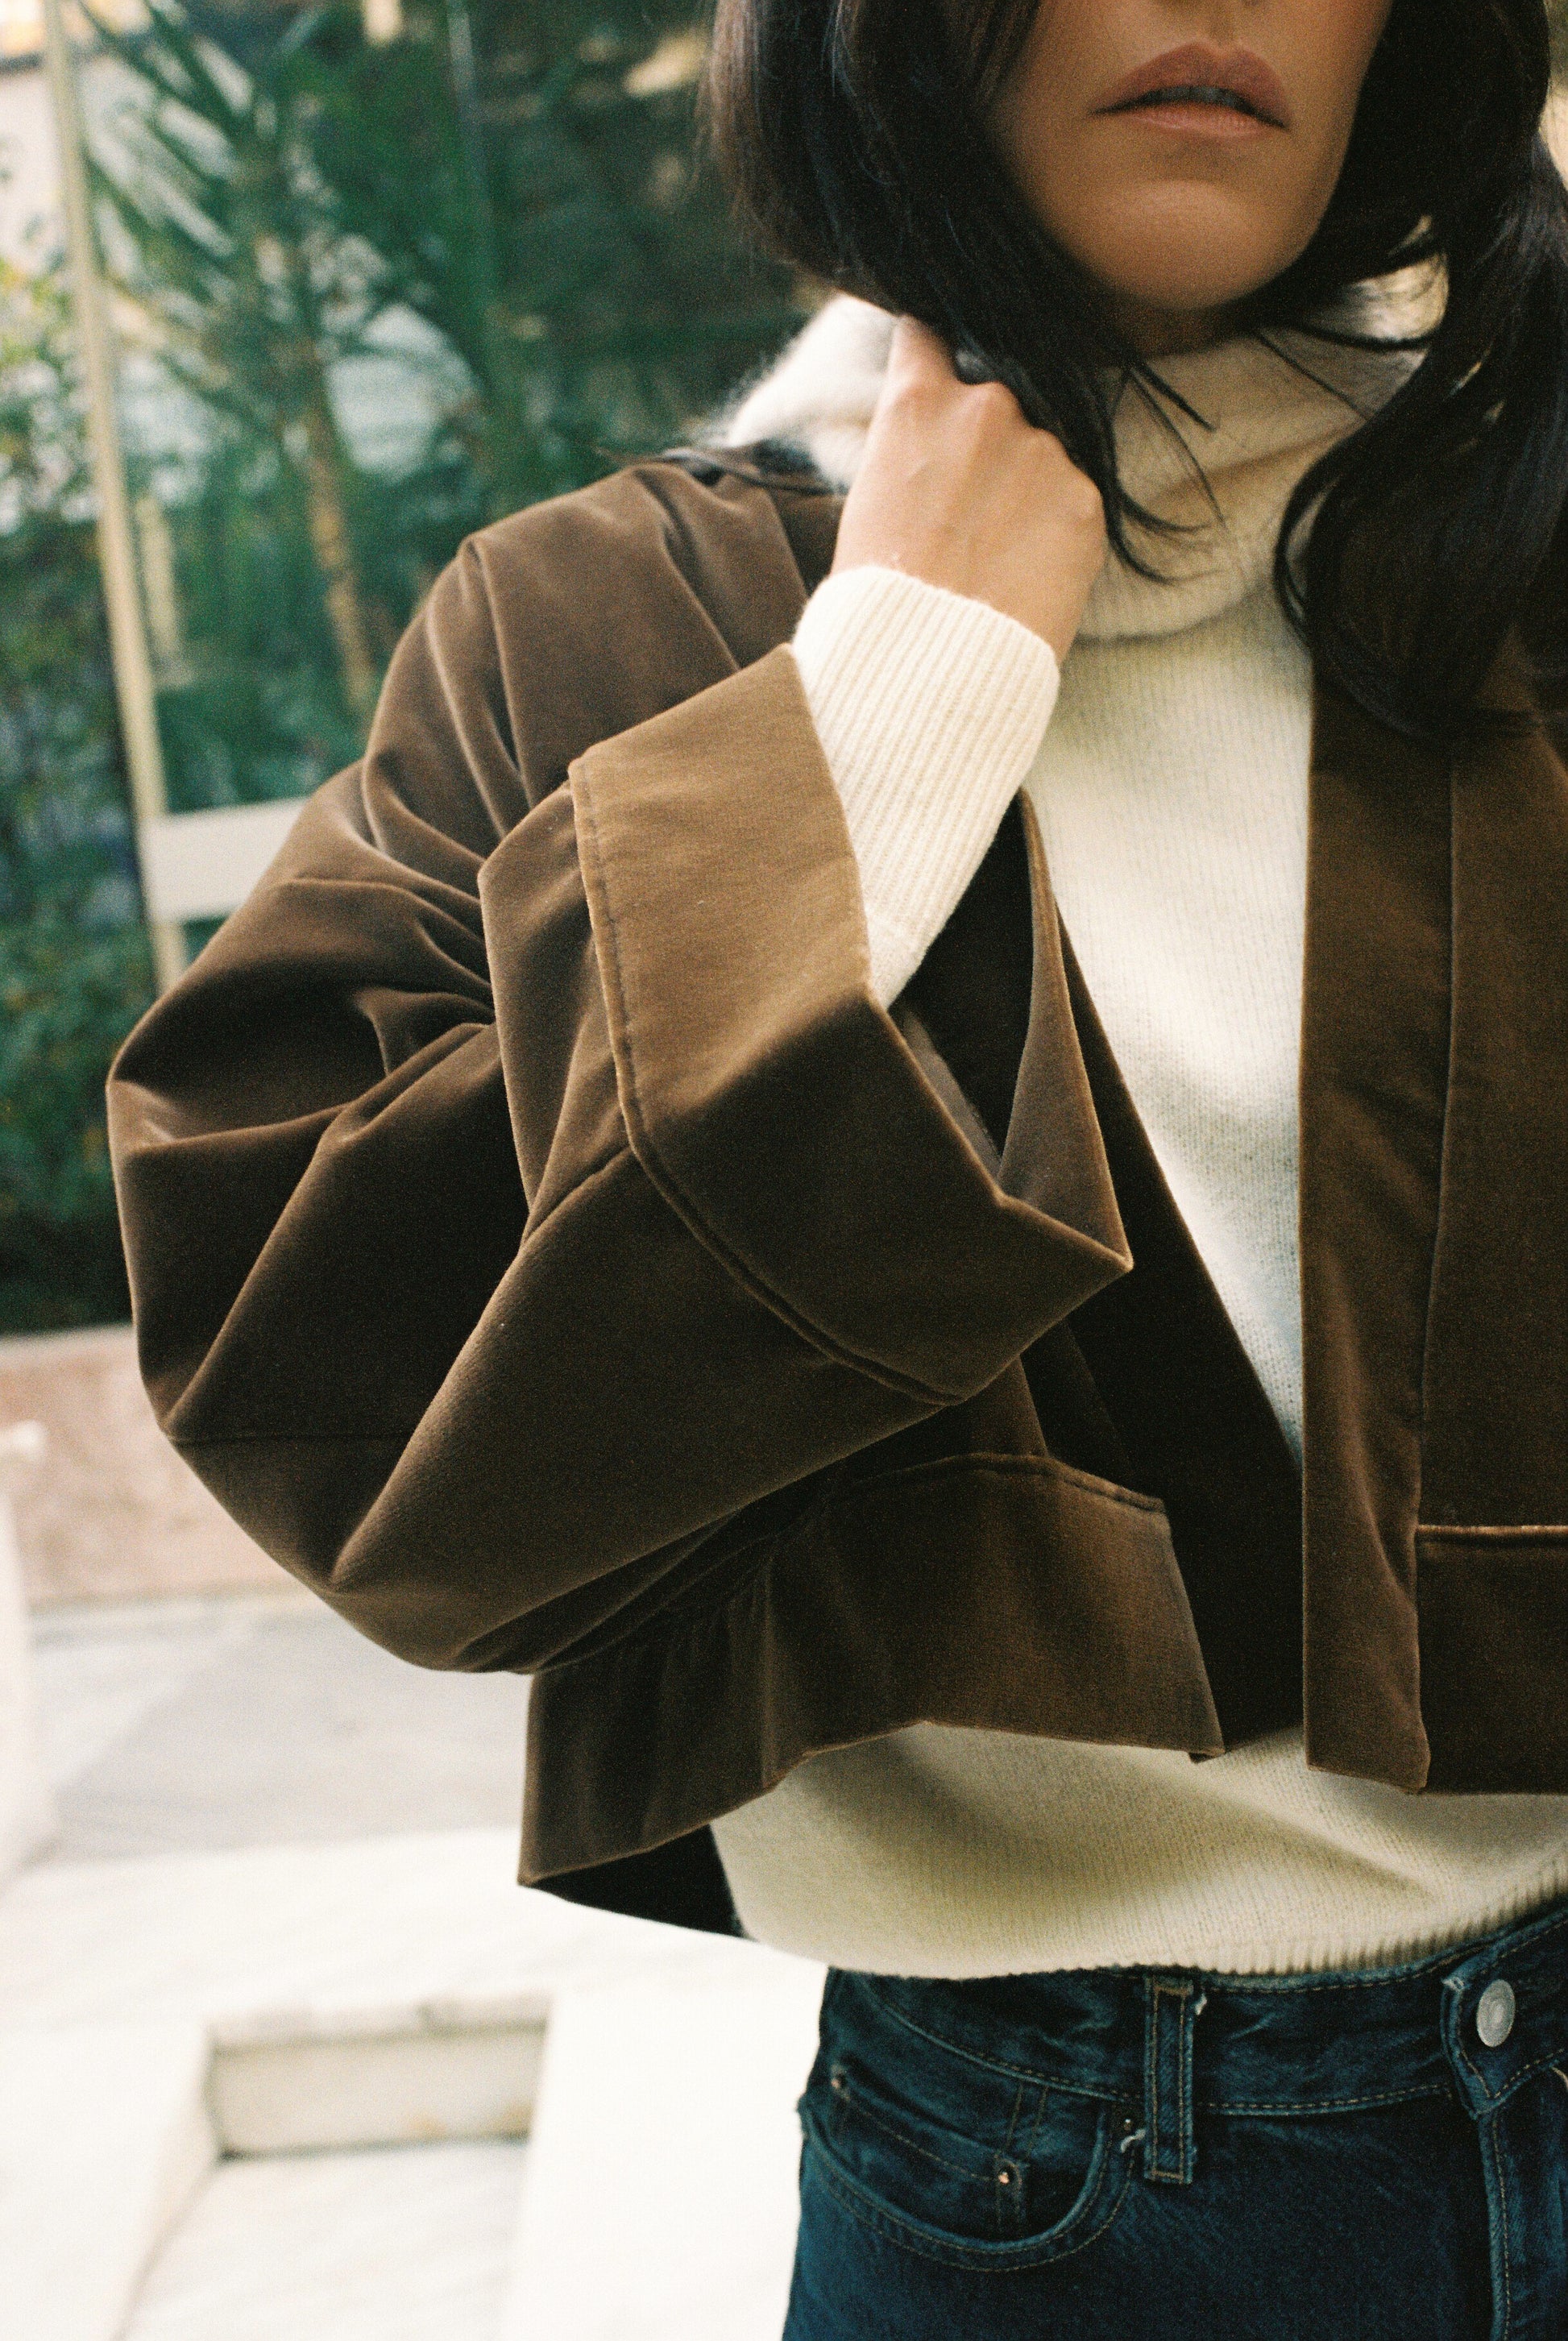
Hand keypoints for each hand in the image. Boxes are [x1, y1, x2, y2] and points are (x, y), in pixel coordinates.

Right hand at [832, 317, 1108, 664]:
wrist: (926, 669)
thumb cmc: (880, 599)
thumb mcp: (872, 497)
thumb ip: (912, 446)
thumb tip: (938, 442)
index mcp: (919, 400)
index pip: (931, 332)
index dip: (935, 354)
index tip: (941, 374)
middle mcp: (988, 406)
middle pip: (997, 398)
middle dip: (987, 442)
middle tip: (969, 511)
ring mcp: (1044, 451)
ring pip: (1041, 451)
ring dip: (1027, 486)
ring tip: (998, 556)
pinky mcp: (1088, 501)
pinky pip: (1076, 498)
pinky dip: (1057, 530)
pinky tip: (1027, 572)